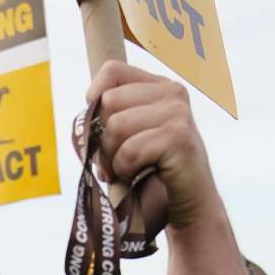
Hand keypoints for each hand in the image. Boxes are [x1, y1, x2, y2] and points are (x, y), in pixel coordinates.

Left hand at [88, 60, 217, 229]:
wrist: (190, 205)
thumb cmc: (154, 170)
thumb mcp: (131, 135)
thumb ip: (109, 117)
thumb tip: (85, 120)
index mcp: (159, 86)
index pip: (112, 70)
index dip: (94, 97)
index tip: (101, 127)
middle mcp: (172, 92)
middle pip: (108, 101)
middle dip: (104, 138)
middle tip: (118, 160)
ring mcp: (178, 113)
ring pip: (116, 126)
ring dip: (114, 157)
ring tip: (130, 168)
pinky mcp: (178, 138)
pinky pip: (130, 151)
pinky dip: (126, 170)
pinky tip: (141, 176)